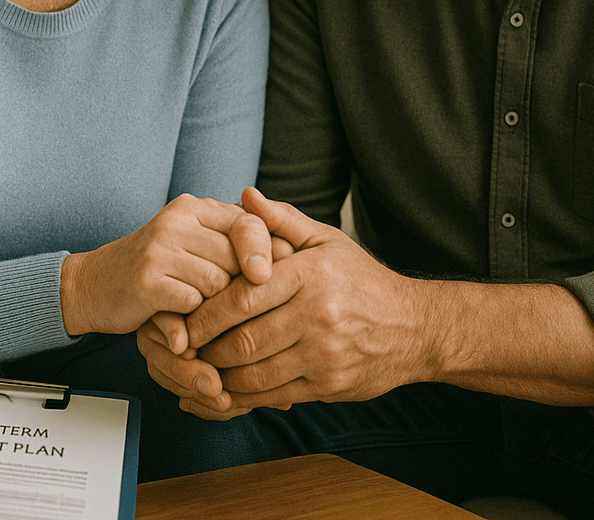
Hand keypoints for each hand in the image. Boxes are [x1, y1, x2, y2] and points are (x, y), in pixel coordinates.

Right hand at [61, 193, 275, 336]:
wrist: (92, 286)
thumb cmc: (156, 270)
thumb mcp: (194, 246)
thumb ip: (233, 243)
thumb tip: (290, 251)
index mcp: (194, 208)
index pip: (247, 223)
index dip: (266, 251)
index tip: (273, 277)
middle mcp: (177, 221)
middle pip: (235, 260)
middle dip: (237, 289)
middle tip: (228, 310)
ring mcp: (160, 248)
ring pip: (217, 285)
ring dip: (213, 309)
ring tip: (199, 317)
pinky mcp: (147, 279)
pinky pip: (191, 305)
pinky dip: (190, 322)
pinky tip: (181, 328)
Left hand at [140, 187, 434, 417]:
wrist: (414, 327)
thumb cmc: (363, 281)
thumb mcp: (328, 242)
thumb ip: (283, 220)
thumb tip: (245, 196)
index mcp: (311, 274)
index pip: (244, 298)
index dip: (205, 314)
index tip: (183, 320)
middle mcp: (318, 314)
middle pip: (243, 340)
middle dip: (204, 349)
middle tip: (179, 350)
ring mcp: (324, 353)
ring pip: (254, 373)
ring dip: (218, 376)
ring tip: (196, 371)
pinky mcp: (329, 384)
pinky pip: (274, 395)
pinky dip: (243, 397)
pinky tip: (225, 391)